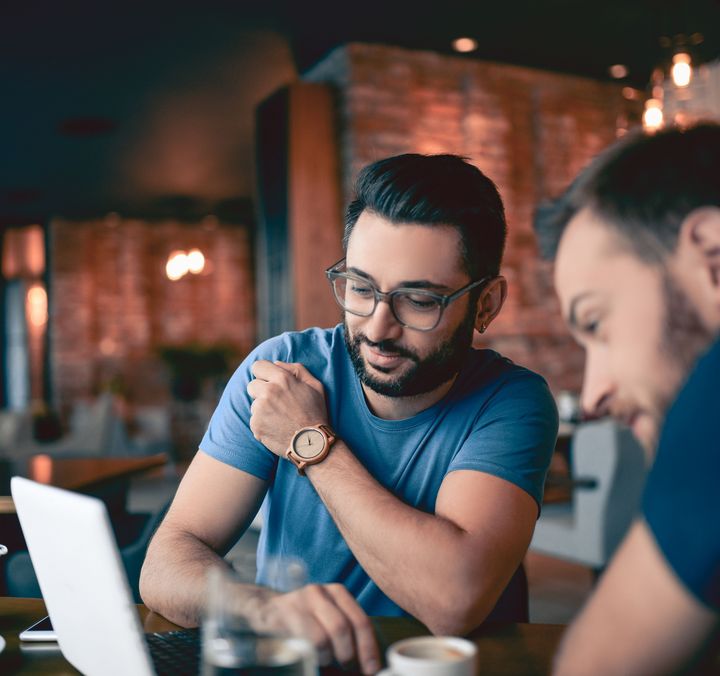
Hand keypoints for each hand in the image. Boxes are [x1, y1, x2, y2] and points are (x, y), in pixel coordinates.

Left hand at [247, 361, 328, 455]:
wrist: (312, 443)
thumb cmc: (316, 413)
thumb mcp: (315, 386)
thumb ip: (296, 370)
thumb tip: (276, 363)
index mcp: (282, 379)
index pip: (258, 366)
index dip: (262, 373)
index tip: (267, 381)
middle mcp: (269, 391)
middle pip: (252, 385)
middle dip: (261, 392)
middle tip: (276, 402)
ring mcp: (260, 408)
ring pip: (253, 404)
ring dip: (262, 409)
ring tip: (279, 418)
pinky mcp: (255, 424)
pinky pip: (254, 419)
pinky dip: (262, 423)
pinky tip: (276, 427)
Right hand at [247, 583, 380, 673]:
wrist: (265, 609)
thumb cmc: (305, 620)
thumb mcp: (329, 619)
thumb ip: (347, 635)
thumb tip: (369, 665)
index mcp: (337, 593)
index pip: (360, 621)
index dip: (368, 649)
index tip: (372, 669)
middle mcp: (318, 592)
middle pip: (342, 628)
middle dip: (347, 655)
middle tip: (346, 667)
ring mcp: (297, 602)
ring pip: (321, 638)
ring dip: (325, 658)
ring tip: (323, 660)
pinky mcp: (279, 616)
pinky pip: (298, 643)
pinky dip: (308, 657)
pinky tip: (308, 657)